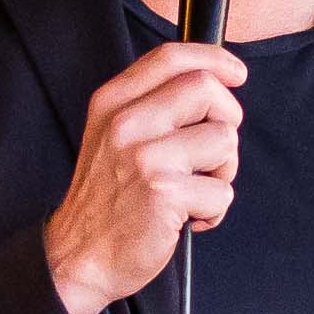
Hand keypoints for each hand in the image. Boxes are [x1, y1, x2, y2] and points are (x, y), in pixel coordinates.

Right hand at [42, 41, 247, 313]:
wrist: (78, 256)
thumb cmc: (108, 199)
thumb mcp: (113, 137)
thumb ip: (153, 106)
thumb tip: (214, 83)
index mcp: (112, 103)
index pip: (171, 57)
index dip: (214, 59)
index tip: (235, 73)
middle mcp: (125, 123)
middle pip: (206, 88)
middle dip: (227, 119)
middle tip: (213, 152)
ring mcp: (144, 156)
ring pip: (224, 138)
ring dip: (224, 170)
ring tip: (194, 189)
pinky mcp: (164, 192)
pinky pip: (222, 191)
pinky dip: (214, 210)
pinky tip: (187, 218)